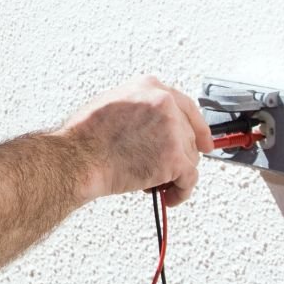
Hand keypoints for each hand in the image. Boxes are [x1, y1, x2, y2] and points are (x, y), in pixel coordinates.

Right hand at [60, 75, 211, 206]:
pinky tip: (168, 196)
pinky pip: (189, 180)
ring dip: (176, 174)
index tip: (204, 140)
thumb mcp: (112, 104)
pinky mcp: (174, 158)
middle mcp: (164, 104)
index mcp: (149, 87)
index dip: (196, 126)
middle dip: (177, 155)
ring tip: (154, 182)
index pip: (185, 106)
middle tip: (163, 169)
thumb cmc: (86, 135)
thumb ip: (139, 108)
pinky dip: (181, 192)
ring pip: (190, 158)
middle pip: (188, 134)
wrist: (79, 157)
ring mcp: (172, 130)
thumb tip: (152, 126)